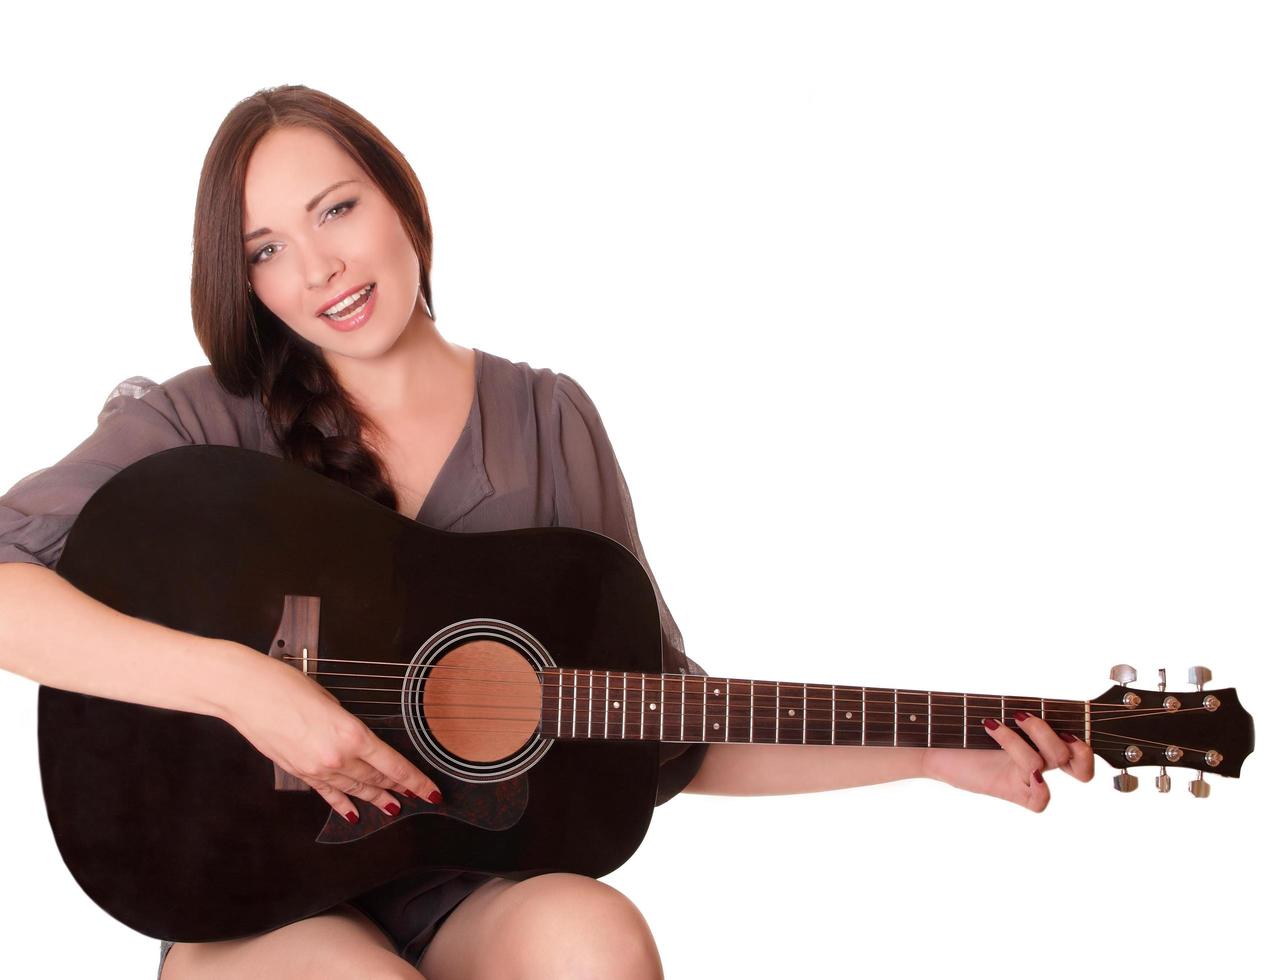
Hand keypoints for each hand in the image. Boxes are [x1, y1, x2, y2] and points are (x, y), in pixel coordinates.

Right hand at [224, 650, 442, 822]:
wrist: (247, 693)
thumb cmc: (287, 686)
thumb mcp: (331, 700)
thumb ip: (348, 725)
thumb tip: (357, 740)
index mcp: (352, 734)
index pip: (393, 765)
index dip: (414, 781)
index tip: (430, 791)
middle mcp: (337, 756)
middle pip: (376, 778)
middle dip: (399, 788)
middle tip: (416, 796)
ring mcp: (317, 768)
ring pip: (354, 789)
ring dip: (374, 798)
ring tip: (392, 807)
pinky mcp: (299, 772)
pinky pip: (327, 792)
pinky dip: (341, 803)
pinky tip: (352, 813)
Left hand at [921, 713, 1093, 811]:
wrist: (930, 746)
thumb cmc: (960, 728)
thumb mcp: (994, 712)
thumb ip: (1018, 712)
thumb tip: (1028, 706)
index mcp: (1040, 748)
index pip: (1083, 760)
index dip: (1086, 749)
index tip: (1064, 727)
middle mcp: (1038, 765)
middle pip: (1074, 757)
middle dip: (1051, 730)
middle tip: (1022, 716)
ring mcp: (1024, 779)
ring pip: (1051, 759)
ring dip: (1029, 732)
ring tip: (998, 720)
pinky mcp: (1010, 791)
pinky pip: (1039, 794)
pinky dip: (1024, 760)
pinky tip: (997, 737)